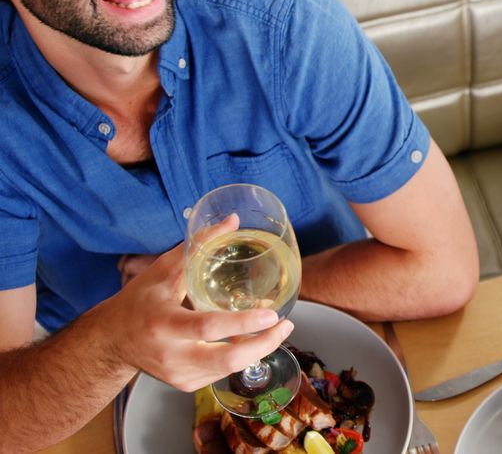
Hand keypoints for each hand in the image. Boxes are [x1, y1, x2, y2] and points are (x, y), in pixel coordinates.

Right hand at [96, 215, 294, 391]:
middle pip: (227, 359)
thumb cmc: (139, 301)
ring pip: (229, 369)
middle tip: (286, 326)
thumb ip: (198, 245)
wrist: (111, 341)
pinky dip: (241, 357)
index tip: (272, 314)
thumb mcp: (162, 270)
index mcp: (163, 323)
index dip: (243, 323)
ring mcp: (178, 374)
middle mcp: (171, 354)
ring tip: (277, 331)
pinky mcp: (185, 384)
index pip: (208, 327)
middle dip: (264, 344)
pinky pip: (222, 373)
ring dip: (259, 350)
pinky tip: (252, 341)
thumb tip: (232, 221)